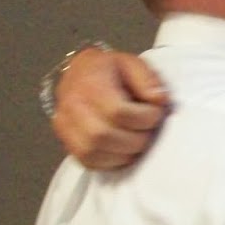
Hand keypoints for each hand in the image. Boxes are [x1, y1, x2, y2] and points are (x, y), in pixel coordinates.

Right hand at [51, 48, 169, 169]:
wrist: (80, 73)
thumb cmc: (109, 69)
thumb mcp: (132, 63)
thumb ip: (147, 79)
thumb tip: (159, 100)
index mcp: (89, 83)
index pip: (117, 112)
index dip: (144, 118)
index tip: (156, 113)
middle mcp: (72, 105)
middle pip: (103, 136)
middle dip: (135, 139)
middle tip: (148, 131)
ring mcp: (65, 125)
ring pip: (93, 152)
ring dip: (124, 153)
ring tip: (137, 140)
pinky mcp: (67, 141)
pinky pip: (88, 161)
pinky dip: (112, 162)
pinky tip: (124, 150)